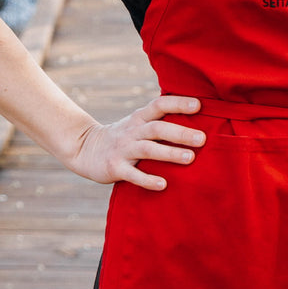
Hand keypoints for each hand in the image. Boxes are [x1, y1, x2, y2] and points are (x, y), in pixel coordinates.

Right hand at [67, 95, 202, 190]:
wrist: (85, 149)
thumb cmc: (124, 137)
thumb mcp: (138, 123)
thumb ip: (160, 120)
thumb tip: (197, 118)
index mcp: (139, 118)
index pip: (159, 105)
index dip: (178, 103)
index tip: (199, 105)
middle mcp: (132, 131)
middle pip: (157, 128)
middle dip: (180, 133)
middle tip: (202, 139)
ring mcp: (123, 150)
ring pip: (147, 149)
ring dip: (169, 153)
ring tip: (190, 158)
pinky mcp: (114, 168)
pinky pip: (132, 174)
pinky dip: (148, 179)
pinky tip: (163, 184)